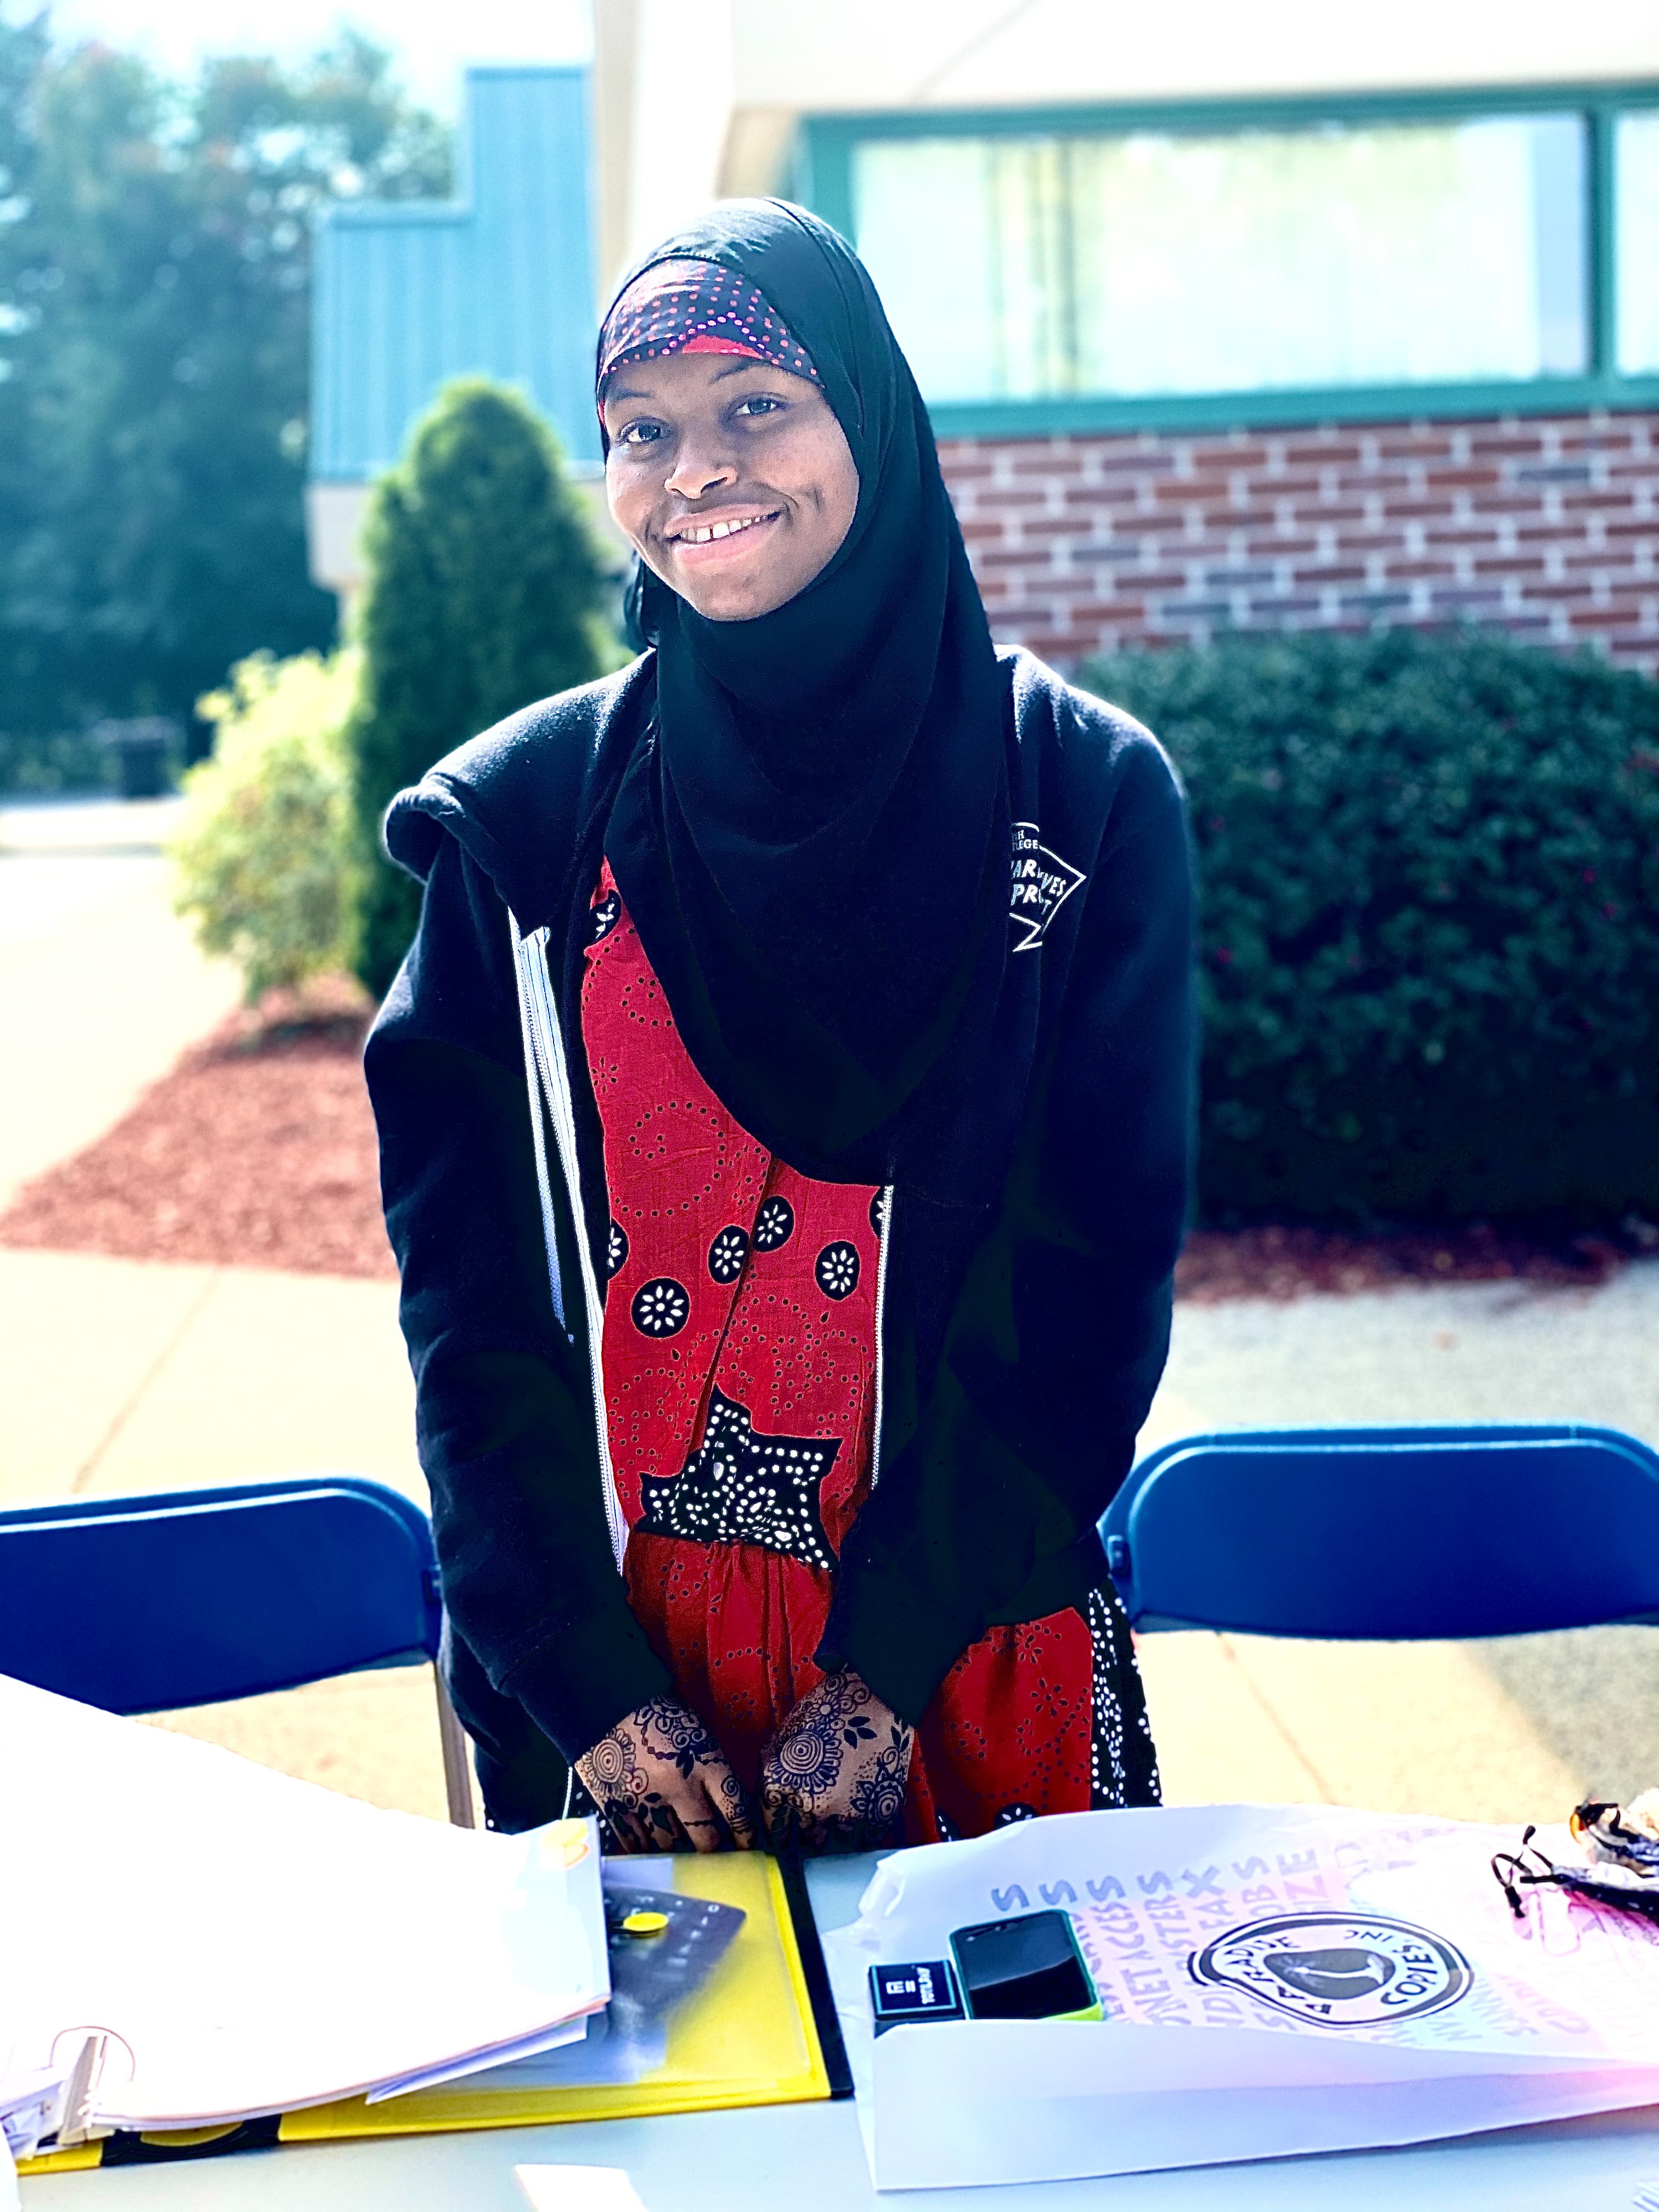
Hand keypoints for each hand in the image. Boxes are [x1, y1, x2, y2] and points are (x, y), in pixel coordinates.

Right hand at [576, 1697, 757, 1852]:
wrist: (608, 1702)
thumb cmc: (659, 1716)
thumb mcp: (697, 1735)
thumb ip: (712, 1772)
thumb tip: (723, 1813)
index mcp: (705, 1762)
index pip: (736, 1810)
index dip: (745, 1834)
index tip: (746, 1845)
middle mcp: (678, 1785)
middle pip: (705, 1839)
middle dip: (711, 1849)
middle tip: (710, 1851)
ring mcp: (645, 1799)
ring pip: (670, 1847)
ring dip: (676, 1849)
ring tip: (677, 1847)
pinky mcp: (616, 1807)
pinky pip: (635, 1845)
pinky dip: (645, 1849)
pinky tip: (649, 1846)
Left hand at [760, 1669, 913, 1853]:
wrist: (875, 1695)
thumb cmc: (826, 1711)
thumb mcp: (783, 1739)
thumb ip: (772, 1777)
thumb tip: (769, 1810)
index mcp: (781, 1785)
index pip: (773, 1830)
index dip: (780, 1829)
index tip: (786, 1829)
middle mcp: (810, 1805)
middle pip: (803, 1843)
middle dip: (805, 1833)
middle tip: (814, 1818)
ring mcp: (846, 1813)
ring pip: (834, 1846)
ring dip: (833, 1835)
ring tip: (838, 1815)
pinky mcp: (877, 1813)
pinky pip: (864, 1840)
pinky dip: (860, 1832)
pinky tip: (858, 1810)